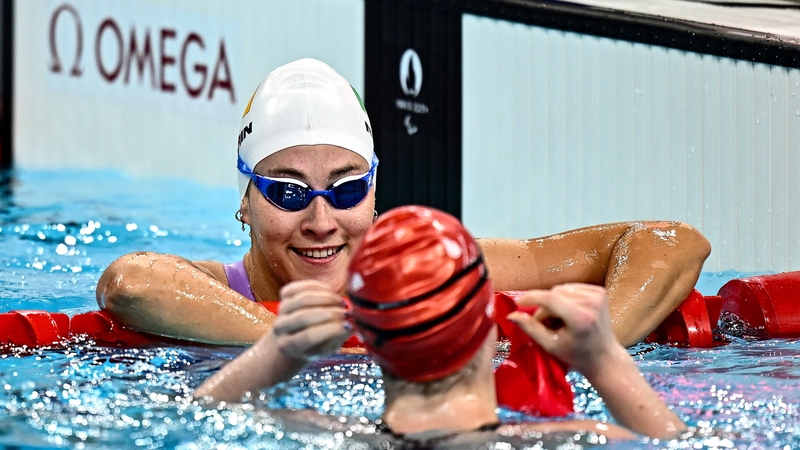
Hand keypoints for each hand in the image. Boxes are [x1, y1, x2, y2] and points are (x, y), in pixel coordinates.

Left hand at [273, 280, 352, 360]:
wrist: (296, 335)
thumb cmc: (315, 344)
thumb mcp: (327, 348)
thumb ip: (337, 337)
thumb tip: (351, 324)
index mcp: (287, 346)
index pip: (308, 336)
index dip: (330, 330)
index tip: (349, 325)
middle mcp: (280, 327)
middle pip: (303, 317)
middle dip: (330, 313)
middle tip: (347, 313)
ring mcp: (281, 309)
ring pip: (303, 299)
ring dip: (327, 299)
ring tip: (342, 303)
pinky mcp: (284, 294)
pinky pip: (301, 286)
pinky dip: (319, 287)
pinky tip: (333, 292)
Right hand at [507, 283, 622, 375]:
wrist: (605, 357)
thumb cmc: (577, 356)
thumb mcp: (550, 345)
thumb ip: (530, 328)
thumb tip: (510, 315)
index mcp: (580, 317)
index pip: (550, 299)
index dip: (531, 298)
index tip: (517, 303)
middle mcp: (591, 302)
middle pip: (554, 294)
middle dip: (544, 307)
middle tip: (544, 324)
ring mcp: (598, 294)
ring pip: (561, 289)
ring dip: (554, 302)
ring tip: (557, 320)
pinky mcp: (600, 291)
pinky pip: (571, 288)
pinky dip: (565, 298)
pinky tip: (568, 313)